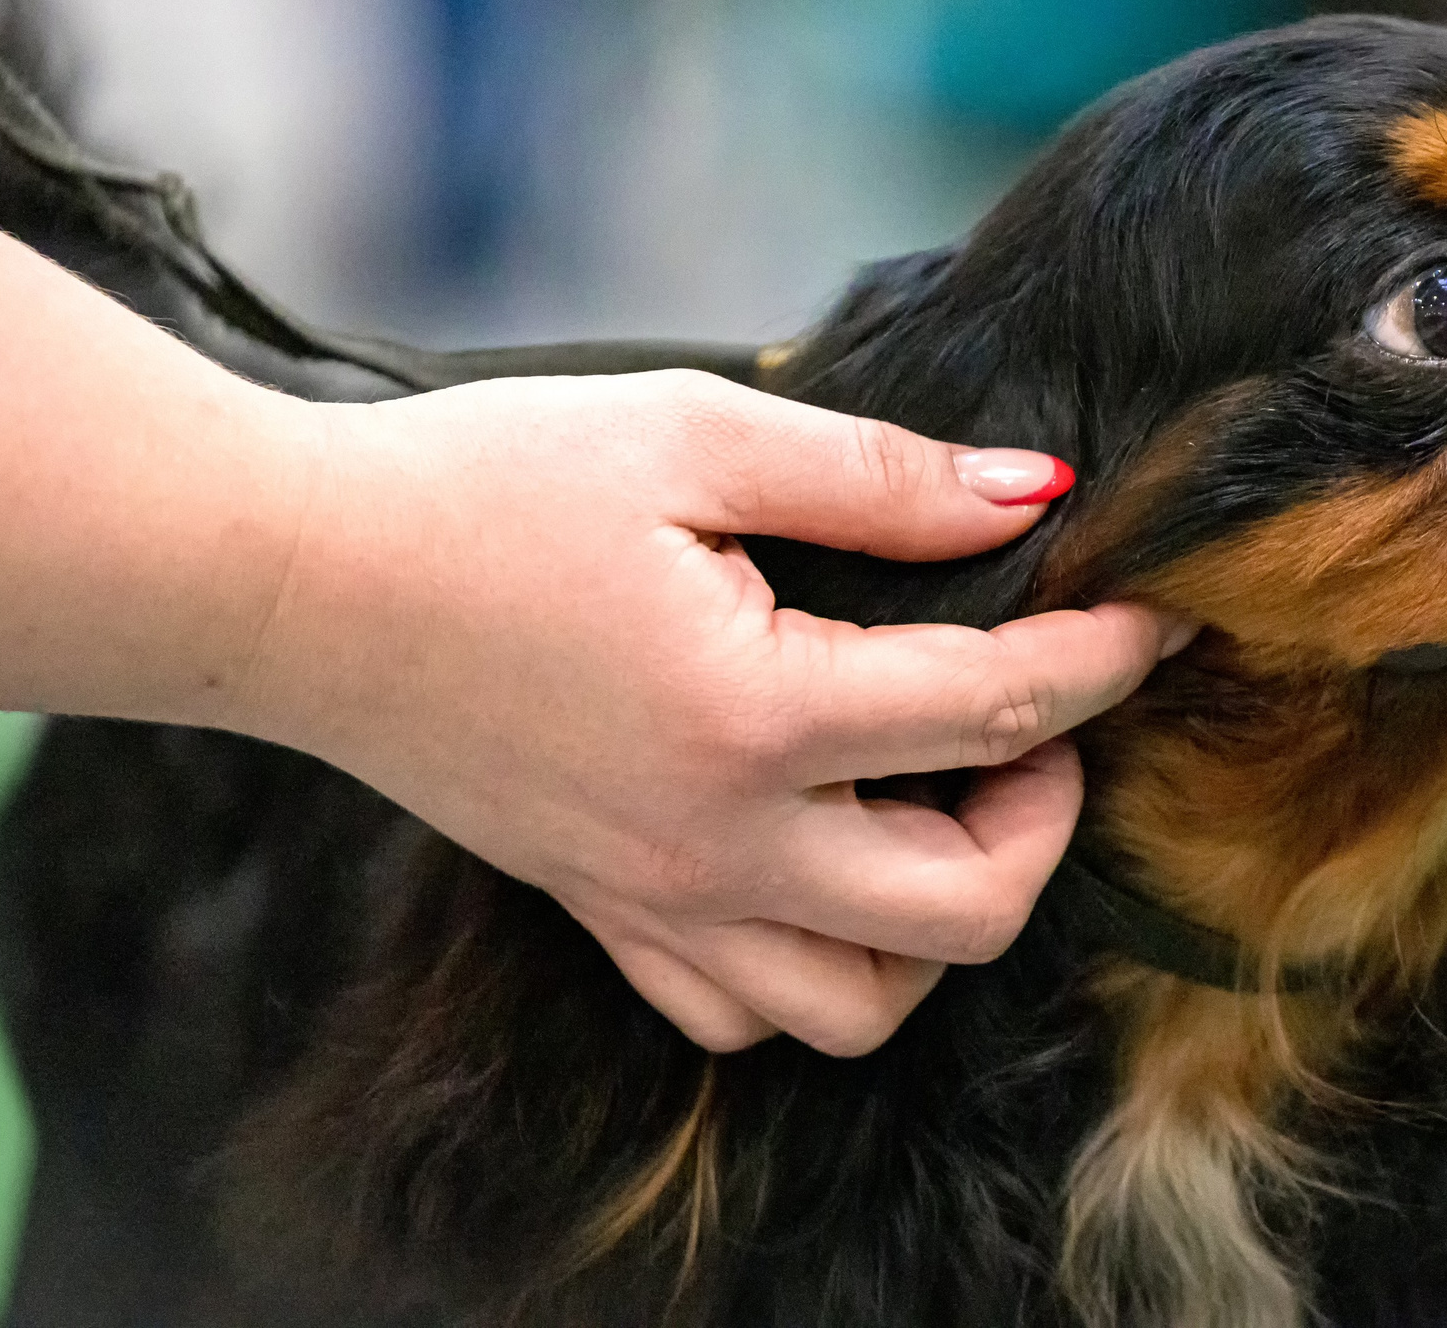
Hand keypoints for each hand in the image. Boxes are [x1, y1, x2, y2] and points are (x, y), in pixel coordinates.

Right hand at [230, 372, 1187, 1054]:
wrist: (289, 582)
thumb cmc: (481, 486)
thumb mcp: (694, 436)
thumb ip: (879, 475)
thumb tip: (1033, 493)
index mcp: (754, 715)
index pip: (999, 710)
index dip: (1106, 659)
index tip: (1156, 614)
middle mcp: (717, 844)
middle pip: (967, 913)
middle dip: (1048, 815)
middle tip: (1036, 717)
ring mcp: (657, 900)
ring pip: (863, 1003)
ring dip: (942, 917)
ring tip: (940, 798)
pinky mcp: (605, 913)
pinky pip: (745, 1010)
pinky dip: (820, 962)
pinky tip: (825, 850)